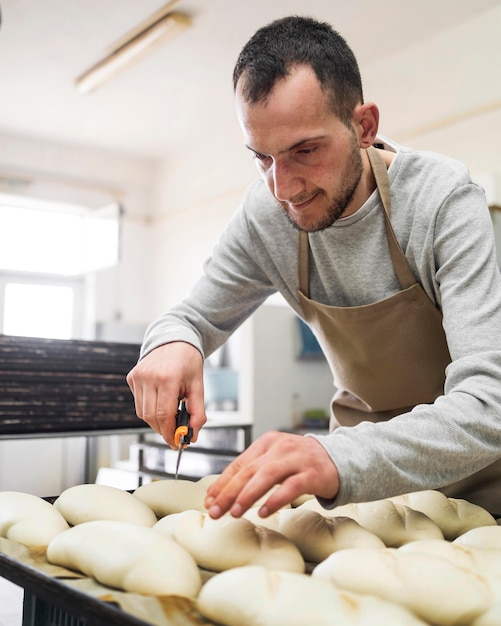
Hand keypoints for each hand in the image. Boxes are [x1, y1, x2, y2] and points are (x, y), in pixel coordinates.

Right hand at [126, 342, 205, 446]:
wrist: (174, 339)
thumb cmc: (187, 361)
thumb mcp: (198, 385)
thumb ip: (197, 412)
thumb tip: (193, 435)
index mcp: (167, 378)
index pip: (163, 415)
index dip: (169, 433)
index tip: (176, 443)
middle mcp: (149, 377)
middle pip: (151, 417)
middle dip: (163, 431)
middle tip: (174, 435)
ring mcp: (138, 376)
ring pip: (142, 412)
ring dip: (155, 421)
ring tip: (169, 416)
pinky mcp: (132, 377)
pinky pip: (138, 402)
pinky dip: (149, 408)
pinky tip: (160, 401)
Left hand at [204, 431, 338, 517]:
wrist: (338, 459)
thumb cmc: (301, 464)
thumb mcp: (275, 460)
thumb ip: (253, 472)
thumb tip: (221, 494)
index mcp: (267, 442)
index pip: (239, 463)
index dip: (222, 482)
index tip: (209, 500)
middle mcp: (280, 447)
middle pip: (249, 470)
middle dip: (229, 492)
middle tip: (214, 511)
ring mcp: (297, 459)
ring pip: (267, 475)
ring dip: (248, 495)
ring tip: (235, 512)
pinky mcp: (312, 473)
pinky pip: (291, 486)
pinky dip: (276, 499)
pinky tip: (265, 512)